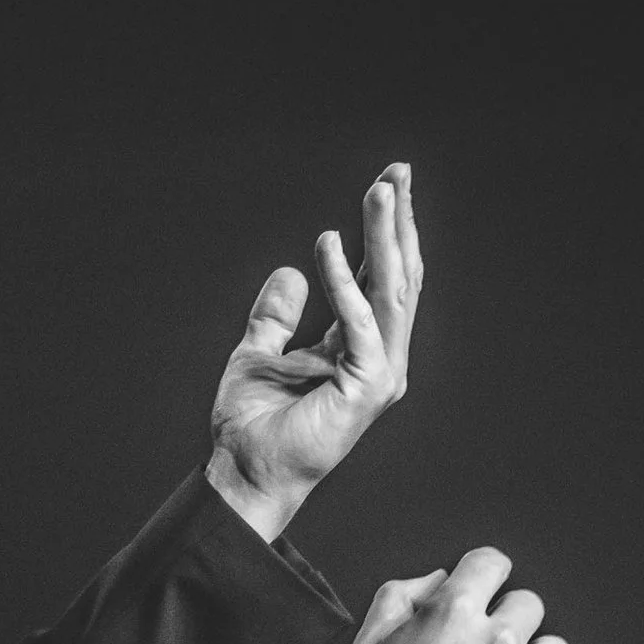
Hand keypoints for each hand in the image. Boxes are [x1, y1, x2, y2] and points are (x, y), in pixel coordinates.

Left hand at [207, 162, 421, 540]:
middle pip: (398, 276)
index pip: (382, 277)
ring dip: (385, 237)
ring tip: (380, 190)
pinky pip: (360, 323)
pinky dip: (346, 282)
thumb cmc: (253, 425)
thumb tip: (287, 272)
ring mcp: (379, 373)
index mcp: (359, 347)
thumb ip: (276, 315)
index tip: (387, 182)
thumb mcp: (257, 354)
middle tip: (397, 170)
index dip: (386, 230)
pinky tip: (329, 244)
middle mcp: (379, 357)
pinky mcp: (366, 388)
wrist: (243, 473)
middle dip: (399, 221)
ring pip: (391, 291)